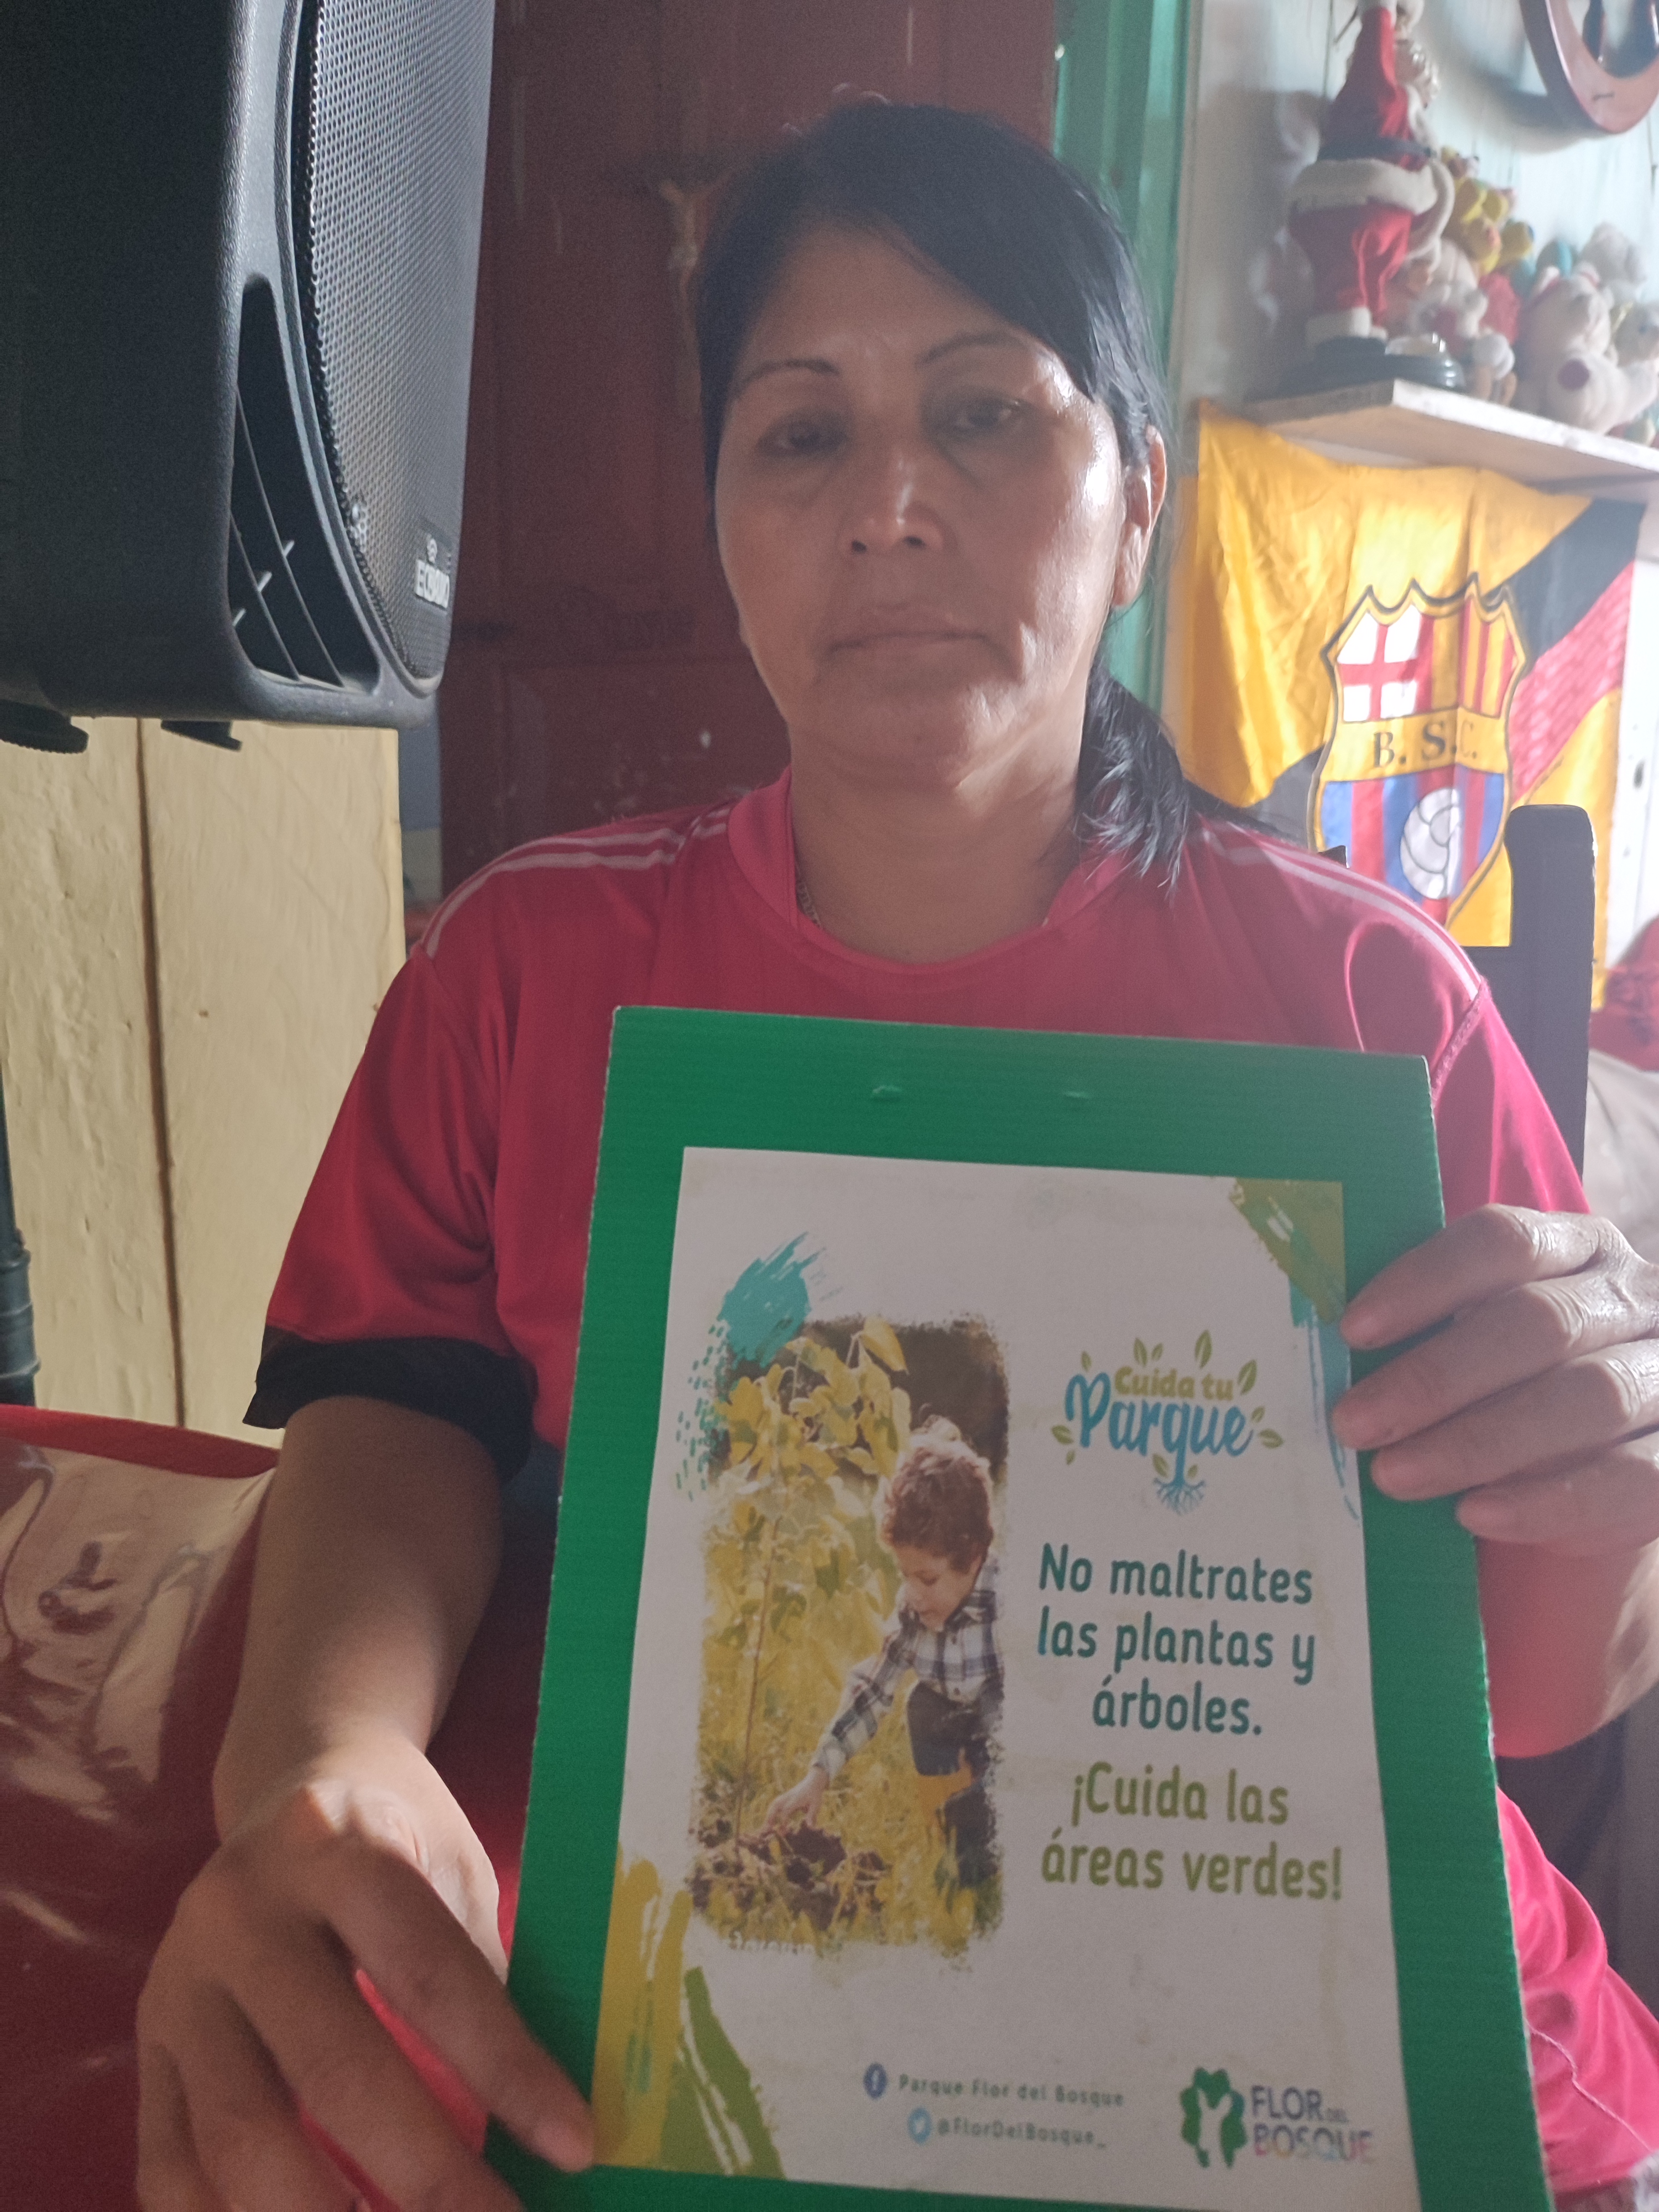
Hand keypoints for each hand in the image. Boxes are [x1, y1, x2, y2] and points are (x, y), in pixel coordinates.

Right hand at [136, 1729, 591, 2209]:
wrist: (287, 1783)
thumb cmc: (397, 1837)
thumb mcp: (454, 1870)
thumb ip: (483, 1981)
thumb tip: (550, 2126)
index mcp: (337, 1847)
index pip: (429, 1976)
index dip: (505, 2070)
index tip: (572, 2144)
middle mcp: (241, 1913)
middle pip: (332, 2069)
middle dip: (426, 2173)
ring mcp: (178, 1985)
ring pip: (239, 2138)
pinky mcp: (144, 2048)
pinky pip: (171, 2167)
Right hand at [762, 1768, 826, 1834]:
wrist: (813, 1781)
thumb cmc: (815, 1794)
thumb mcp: (816, 1805)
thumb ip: (811, 1816)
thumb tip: (810, 1828)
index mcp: (796, 1800)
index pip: (786, 1810)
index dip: (784, 1821)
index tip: (785, 1831)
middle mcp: (789, 1797)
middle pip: (776, 1806)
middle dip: (770, 1817)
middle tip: (767, 1829)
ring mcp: (786, 1795)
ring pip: (774, 1804)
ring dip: (769, 1814)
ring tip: (766, 1826)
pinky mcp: (785, 1796)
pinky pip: (775, 1803)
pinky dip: (771, 1811)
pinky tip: (770, 1819)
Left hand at [1334, 1206, 1658, 1554]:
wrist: (1611, 1465)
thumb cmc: (1522, 1385)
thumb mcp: (1486, 1339)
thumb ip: (1433, 1333)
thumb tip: (1334, 1353)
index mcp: (1578, 1249)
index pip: (1502, 1242)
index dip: (1426, 1281)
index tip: (1353, 1329)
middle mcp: (1635, 1298)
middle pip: (1538, 1323)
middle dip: (1436, 1377)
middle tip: (1354, 1421)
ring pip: (1587, 1396)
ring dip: (1479, 1442)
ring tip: (1396, 1475)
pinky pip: (1632, 1476)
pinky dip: (1548, 1499)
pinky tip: (1477, 1514)